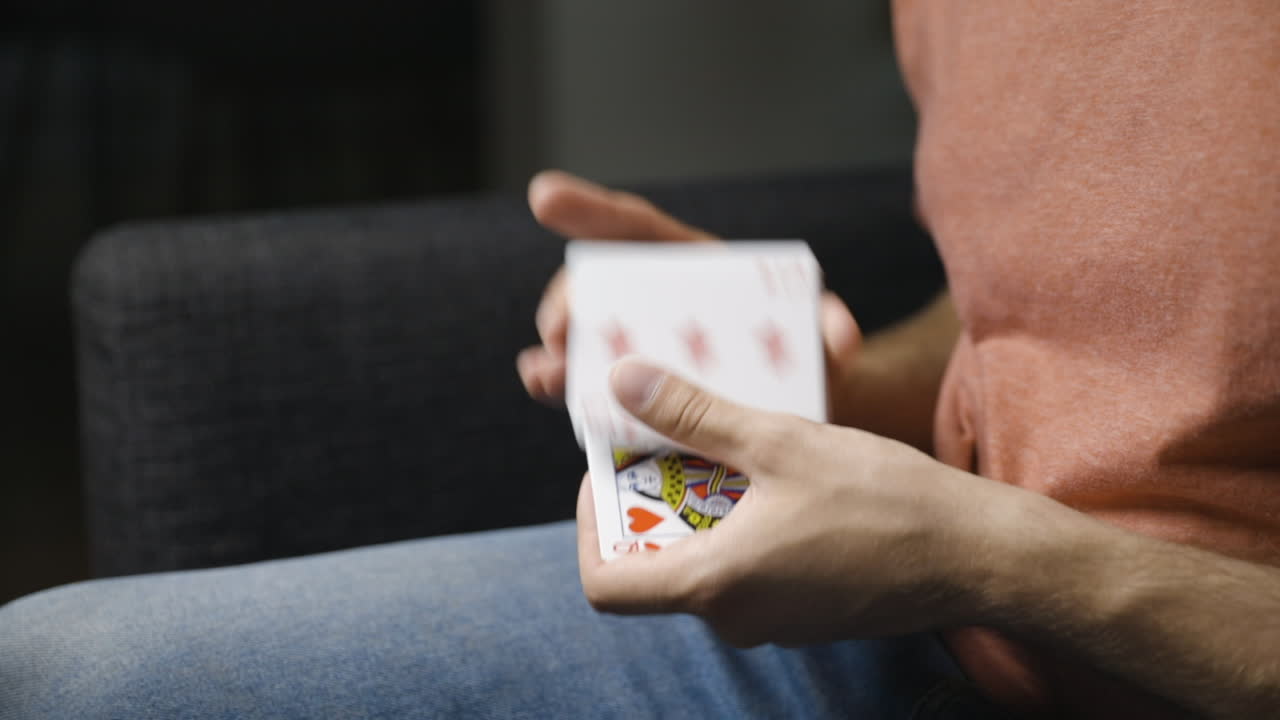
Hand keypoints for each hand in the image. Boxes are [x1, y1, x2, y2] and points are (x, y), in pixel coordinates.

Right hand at [515, 170, 861, 411]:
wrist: (804, 412)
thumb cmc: (810, 363)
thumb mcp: (826, 345)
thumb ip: (832, 332)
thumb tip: (839, 332)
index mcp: (697, 272)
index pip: (642, 232)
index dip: (593, 211)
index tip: (544, 196)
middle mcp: (660, 302)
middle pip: (603, 286)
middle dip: (571, 301)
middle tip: (561, 328)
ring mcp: (644, 344)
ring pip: (588, 335)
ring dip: (559, 349)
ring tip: (545, 369)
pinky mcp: (636, 390)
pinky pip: (591, 381)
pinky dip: (562, 383)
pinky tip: (541, 384)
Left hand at [576, 358, 1015, 647]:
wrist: (975, 555)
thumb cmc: (883, 500)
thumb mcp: (778, 442)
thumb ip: (693, 414)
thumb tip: (623, 382)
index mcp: (713, 584)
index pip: (604, 583)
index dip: (591, 525)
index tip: (613, 473)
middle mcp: (733, 618)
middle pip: (653, 565)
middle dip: (654, 500)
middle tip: (678, 438)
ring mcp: (770, 622)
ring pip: (703, 564)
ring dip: (700, 508)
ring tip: (733, 447)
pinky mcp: (802, 614)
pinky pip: (745, 572)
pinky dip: (739, 527)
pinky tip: (775, 479)